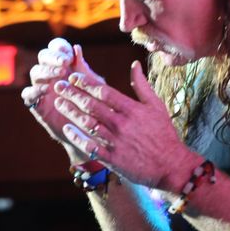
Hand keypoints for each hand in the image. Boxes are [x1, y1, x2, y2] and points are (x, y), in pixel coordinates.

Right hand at [21, 39, 104, 164]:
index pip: (57, 48)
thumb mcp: (92, 88)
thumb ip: (84, 70)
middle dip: (53, 57)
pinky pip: (28, 94)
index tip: (69, 53)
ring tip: (59, 75)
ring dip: (46, 71)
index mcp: (64, 65)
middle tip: (64, 63)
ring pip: (35, 72)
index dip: (60, 47)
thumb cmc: (93, 106)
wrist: (88, 133)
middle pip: (43, 56)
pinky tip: (46, 90)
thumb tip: (77, 48)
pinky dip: (34, 90)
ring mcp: (42, 88)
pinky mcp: (37, 104)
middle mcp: (51, 74)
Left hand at [53, 60, 194, 187]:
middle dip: (72, 94)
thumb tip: (134, 64)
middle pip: (91, 105)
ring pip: (88, 124)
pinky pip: (91, 147)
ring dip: (71, 112)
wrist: (172, 166)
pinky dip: (78, 138)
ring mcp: (117, 142)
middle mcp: (122, 124)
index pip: (103, 91)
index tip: (72, 77)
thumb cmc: (164, 135)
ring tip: (58, 103)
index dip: (85, 83)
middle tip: (58, 86)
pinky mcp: (114, 159)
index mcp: (132, 109)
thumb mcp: (156, 106)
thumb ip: (142, 85)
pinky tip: (67, 129)